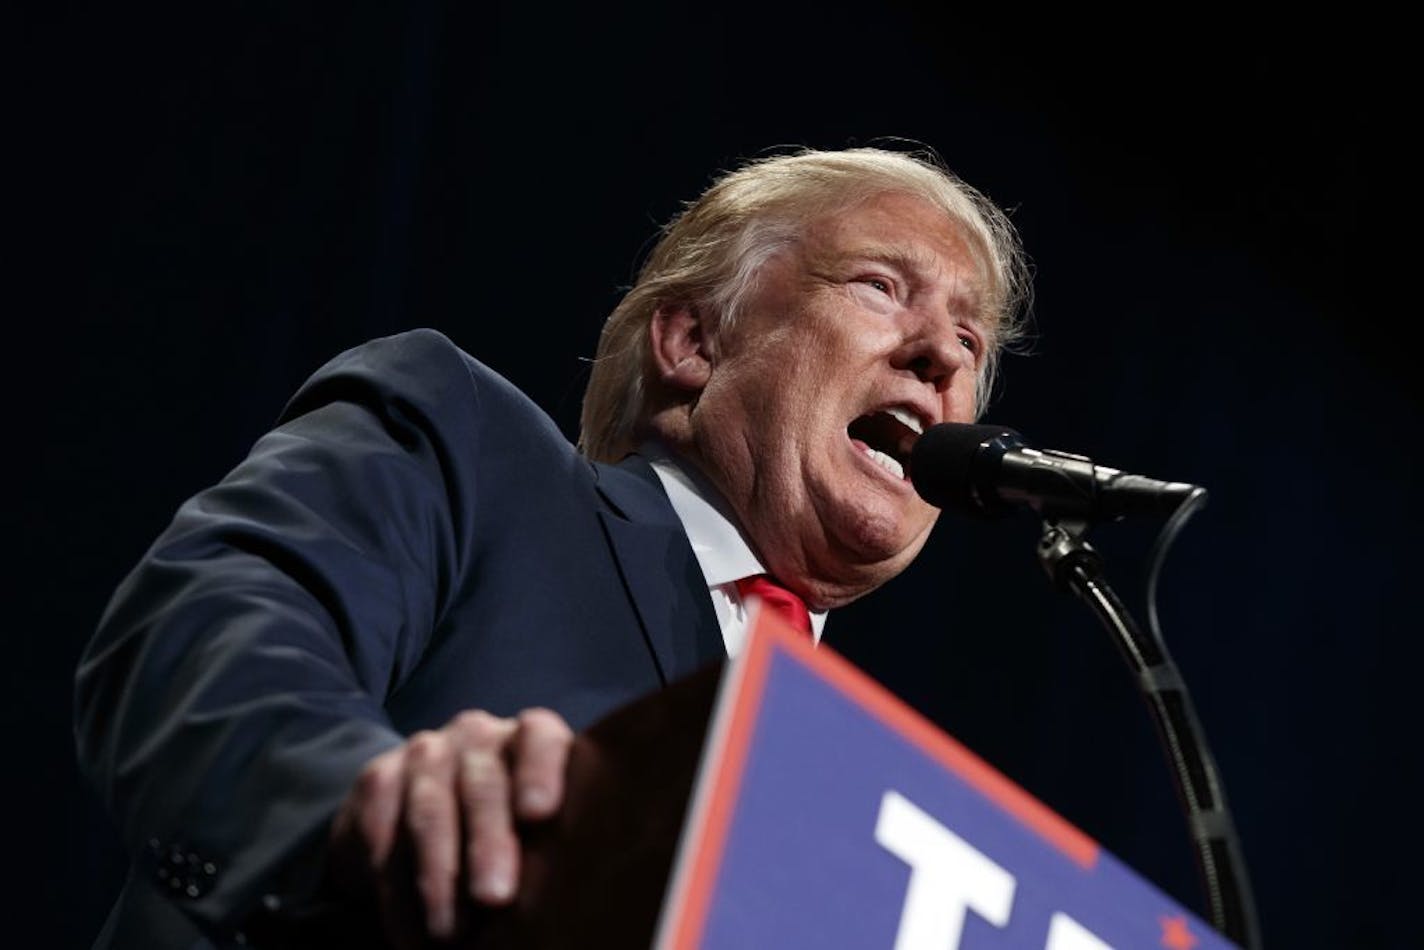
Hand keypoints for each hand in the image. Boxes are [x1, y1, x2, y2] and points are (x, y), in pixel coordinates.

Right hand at [329, 707, 573, 946]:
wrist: (421, 809)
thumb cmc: (507, 828)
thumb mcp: (535, 828)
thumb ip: (551, 842)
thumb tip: (565, 896)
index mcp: (527, 739)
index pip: (539, 737)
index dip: (540, 769)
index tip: (539, 813)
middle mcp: (476, 736)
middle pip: (483, 784)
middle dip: (488, 842)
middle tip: (495, 895)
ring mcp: (425, 753)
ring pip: (430, 811)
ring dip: (440, 877)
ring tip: (449, 933)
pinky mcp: (379, 779)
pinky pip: (384, 837)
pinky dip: (397, 893)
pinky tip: (411, 935)